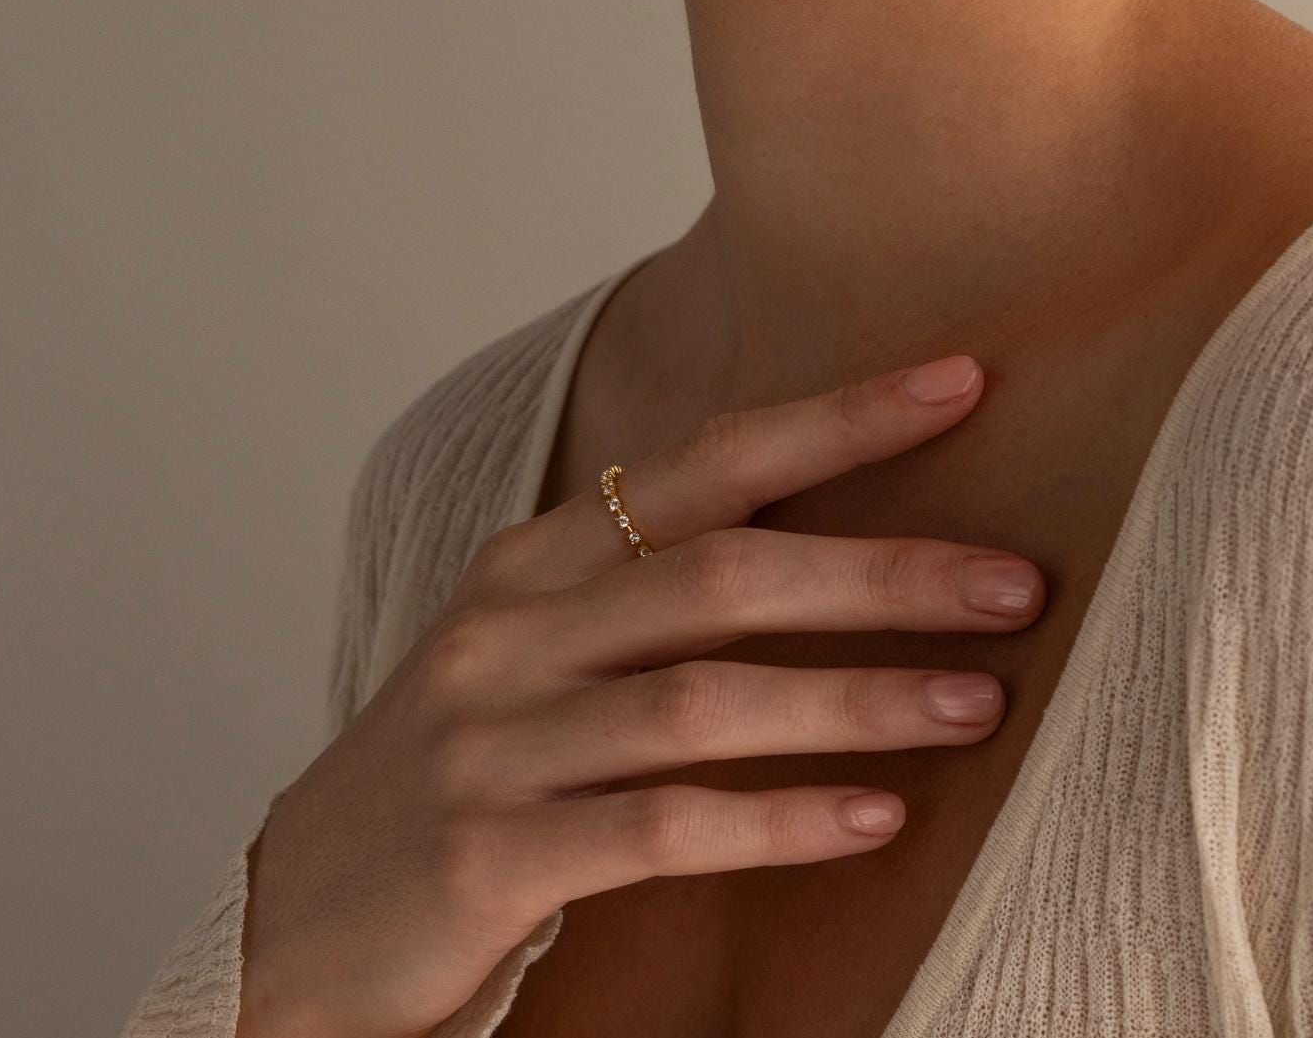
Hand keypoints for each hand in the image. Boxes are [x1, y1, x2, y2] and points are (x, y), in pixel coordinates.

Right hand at [234, 353, 1042, 1037]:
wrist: (292, 929)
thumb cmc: (464, 772)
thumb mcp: (543, 651)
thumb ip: (656, 589)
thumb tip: (841, 537)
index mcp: (539, 559)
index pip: (712, 460)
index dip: (840, 419)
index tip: (964, 382)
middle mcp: (514, 629)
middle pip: (725, 571)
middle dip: (885, 571)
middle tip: (1020, 584)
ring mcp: (495, 739)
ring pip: (705, 698)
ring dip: (857, 700)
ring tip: (979, 704)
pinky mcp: (490, 855)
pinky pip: (661, 826)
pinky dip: (779, 820)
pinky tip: (876, 819)